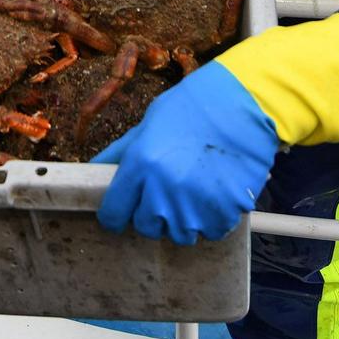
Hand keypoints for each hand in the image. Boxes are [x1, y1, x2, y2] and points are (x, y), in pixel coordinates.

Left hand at [94, 61, 279, 244]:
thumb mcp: (148, 124)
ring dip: (183, 219)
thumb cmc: (192, 109)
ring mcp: (195, 205)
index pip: (113, 212)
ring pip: (179, 233)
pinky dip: (211, 219)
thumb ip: (121, 153)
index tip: (121, 210)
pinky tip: (215, 192)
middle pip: (146, 226)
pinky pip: (209, 231)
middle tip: (165, 192)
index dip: (115, 213)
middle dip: (151, 214)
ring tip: (193, 190)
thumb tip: (95, 170)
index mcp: (140, 165)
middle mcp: (163, 190)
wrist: (243, 105)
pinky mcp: (224, 213)